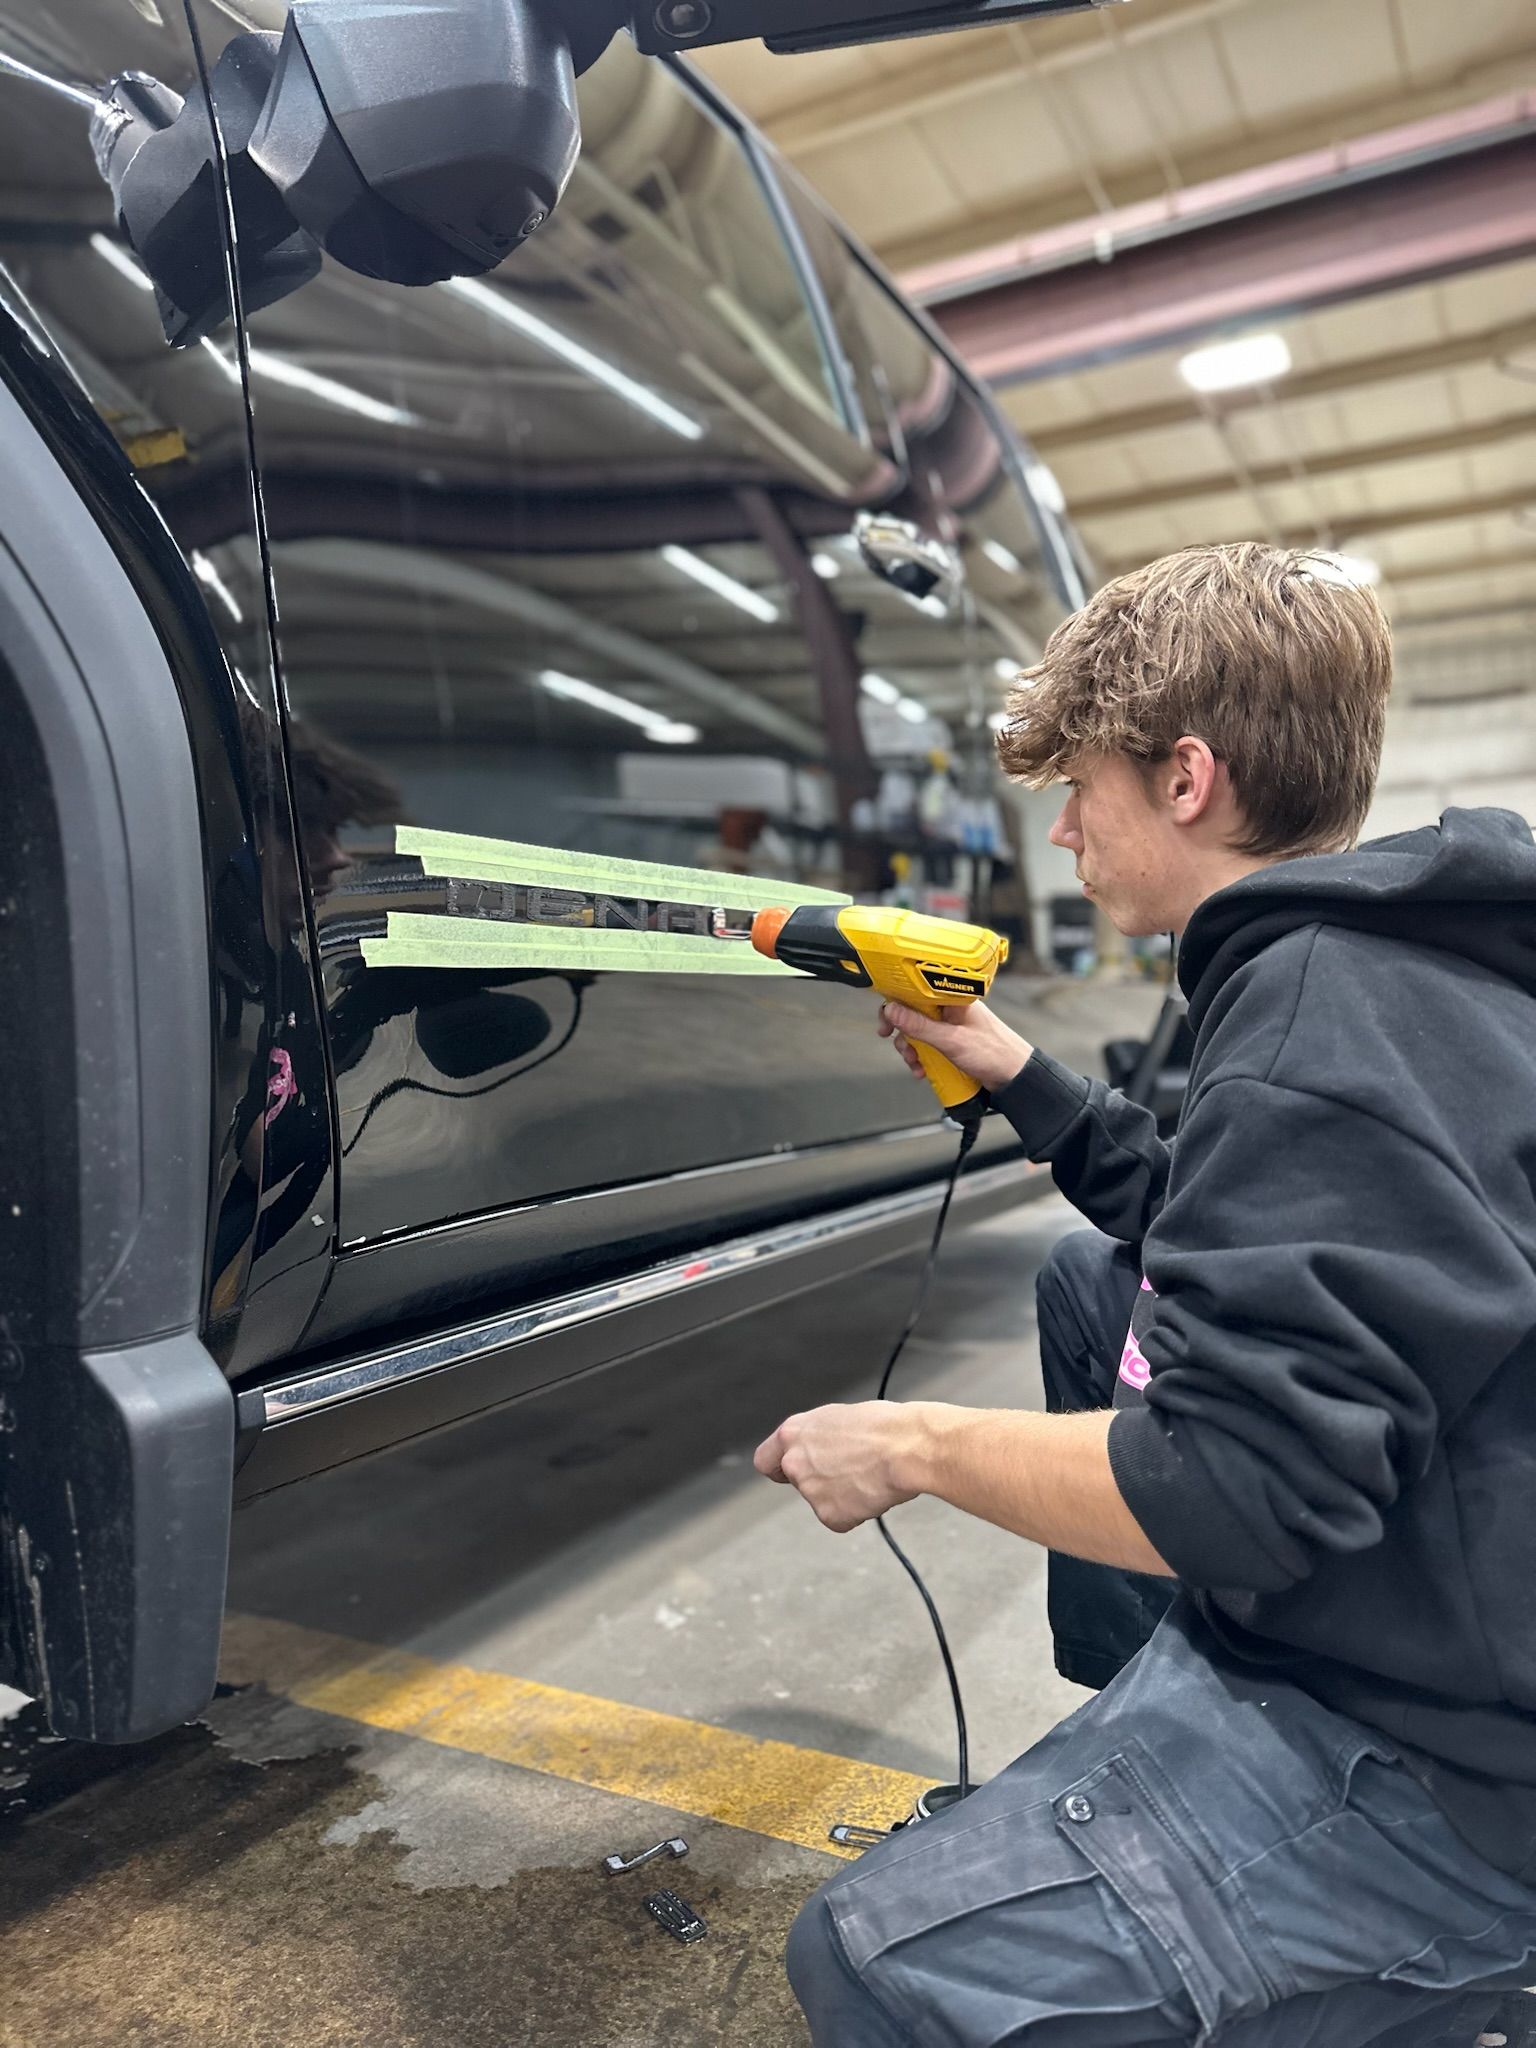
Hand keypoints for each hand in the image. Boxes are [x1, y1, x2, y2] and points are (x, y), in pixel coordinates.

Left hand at [754, 1403, 931, 1532]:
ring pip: (823, 1500)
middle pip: (797, 1481)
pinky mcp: (829, 1515)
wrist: (907, 1448)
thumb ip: (817, 1437)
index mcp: (793, 1433)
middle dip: (818, 1481)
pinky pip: (842, 1519)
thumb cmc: (884, 1426)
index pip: (765, 1460)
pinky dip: (857, 1511)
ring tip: (869, 1474)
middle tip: (849, 1471)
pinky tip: (873, 1491)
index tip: (790, 1471)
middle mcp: (794, 1462)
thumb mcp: (839, 1419)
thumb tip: (820, 1449)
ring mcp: (810, 1491)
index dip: (780, 1467)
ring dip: (842, 1494)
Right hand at [877, 998, 1033, 1093]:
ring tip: (915, 1062)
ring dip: (911, 1048)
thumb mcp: (951, 1041)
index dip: (898, 1003)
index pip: (917, 991)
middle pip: (914, 1013)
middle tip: (894, 1041)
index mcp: (953, 999)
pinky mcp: (952, 1042)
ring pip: (919, 1032)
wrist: (1015, 1077)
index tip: (886, 1019)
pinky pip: (929, 1045)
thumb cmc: (994, 1053)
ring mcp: (951, 1026)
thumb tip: (892, 1011)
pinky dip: (922, 1057)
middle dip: (902, 1031)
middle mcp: (950, 1009)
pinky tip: (922, 1069)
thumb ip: (920, 1026)